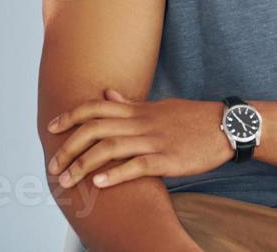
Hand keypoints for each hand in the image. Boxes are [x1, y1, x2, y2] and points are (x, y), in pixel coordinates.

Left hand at [45, 89, 231, 189]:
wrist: (225, 125)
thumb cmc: (190, 118)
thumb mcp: (157, 106)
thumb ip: (130, 104)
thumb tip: (107, 94)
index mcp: (136, 110)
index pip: (94, 108)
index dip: (70, 116)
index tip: (51, 128)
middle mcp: (140, 122)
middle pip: (94, 129)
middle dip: (68, 147)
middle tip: (52, 165)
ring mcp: (153, 140)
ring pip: (110, 148)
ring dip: (84, 165)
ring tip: (68, 180)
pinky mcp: (168, 159)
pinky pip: (137, 165)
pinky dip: (116, 174)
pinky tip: (101, 183)